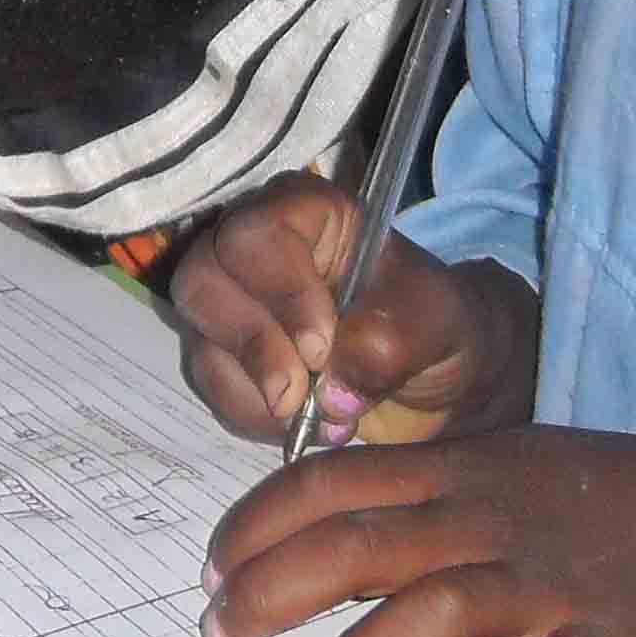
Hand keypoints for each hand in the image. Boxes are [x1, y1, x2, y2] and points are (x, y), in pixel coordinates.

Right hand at [167, 175, 535, 448]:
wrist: (431, 376)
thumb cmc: (434, 326)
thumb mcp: (434, 324)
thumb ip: (387, 345)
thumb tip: (330, 394)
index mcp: (310, 214)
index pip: (259, 231)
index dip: (281, 291)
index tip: (323, 346)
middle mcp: (257, 249)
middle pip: (203, 278)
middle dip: (254, 346)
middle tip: (301, 395)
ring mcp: (232, 301)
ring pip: (201, 337)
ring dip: (256, 388)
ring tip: (318, 415)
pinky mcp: (224, 354)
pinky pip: (211, 385)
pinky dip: (254, 414)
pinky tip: (304, 423)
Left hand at [201, 429, 635, 636]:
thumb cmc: (586, 504)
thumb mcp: (495, 470)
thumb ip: (408, 500)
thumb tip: (300, 540)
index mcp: (453, 473)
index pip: (328, 484)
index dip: (256, 526)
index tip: (209, 573)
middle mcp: (487, 518)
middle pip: (360, 543)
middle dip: (275, 589)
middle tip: (220, 636)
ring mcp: (546, 580)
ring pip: (444, 607)